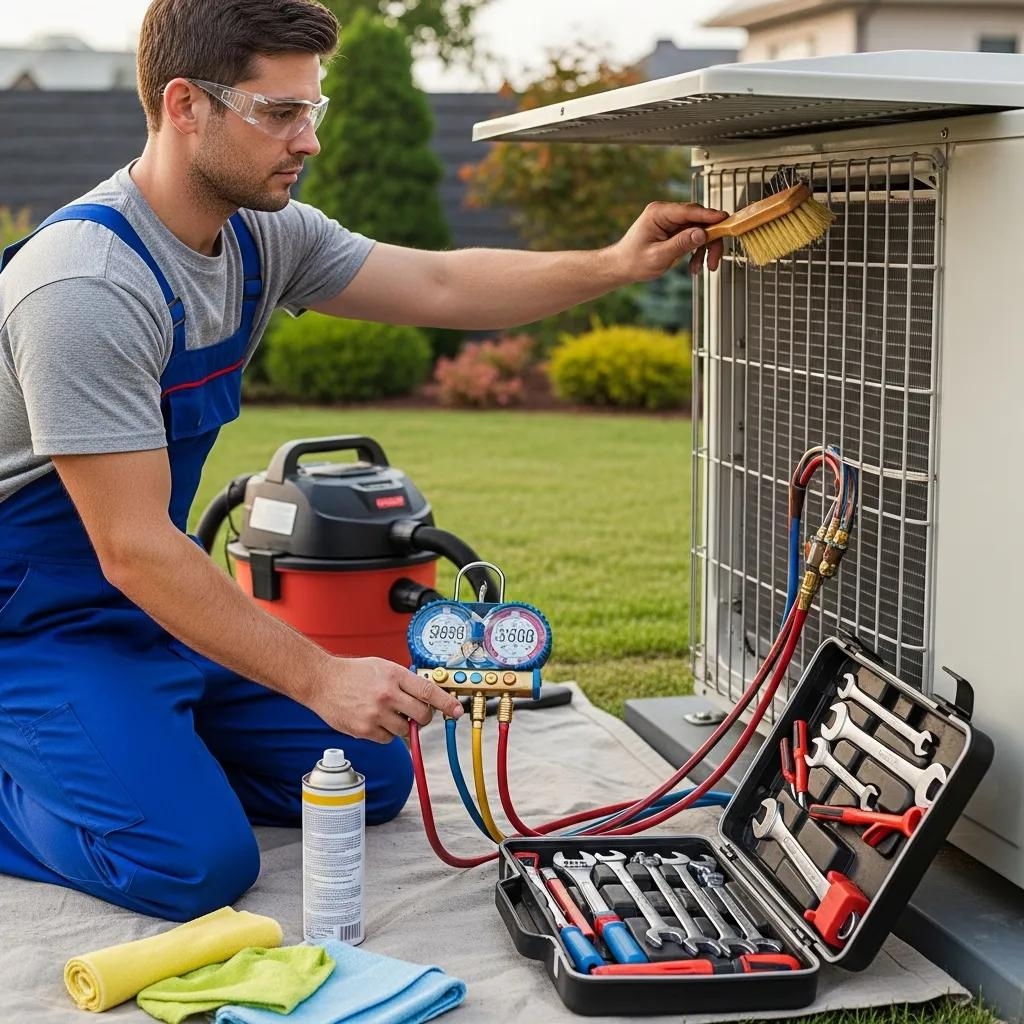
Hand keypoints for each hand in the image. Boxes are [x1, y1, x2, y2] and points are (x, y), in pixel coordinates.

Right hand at [308, 656, 463, 742]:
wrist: (322, 681)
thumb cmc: (353, 673)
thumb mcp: (382, 667)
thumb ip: (404, 681)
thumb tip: (427, 698)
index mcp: (394, 675)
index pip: (428, 690)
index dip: (446, 703)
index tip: (457, 711)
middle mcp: (387, 694)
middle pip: (422, 715)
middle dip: (424, 717)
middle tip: (416, 713)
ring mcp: (376, 713)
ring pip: (405, 730)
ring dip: (401, 725)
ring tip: (386, 712)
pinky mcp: (365, 730)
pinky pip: (388, 739)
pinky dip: (385, 733)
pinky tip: (373, 720)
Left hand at [611, 201, 727, 280]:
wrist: (621, 268)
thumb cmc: (632, 261)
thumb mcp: (658, 256)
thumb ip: (681, 244)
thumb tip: (702, 233)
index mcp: (658, 213)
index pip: (690, 210)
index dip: (710, 216)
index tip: (725, 221)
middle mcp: (666, 213)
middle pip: (699, 219)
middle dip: (709, 240)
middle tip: (713, 260)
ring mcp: (671, 221)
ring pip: (700, 229)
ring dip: (704, 249)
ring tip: (699, 269)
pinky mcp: (675, 230)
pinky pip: (694, 236)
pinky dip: (697, 251)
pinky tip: (694, 266)